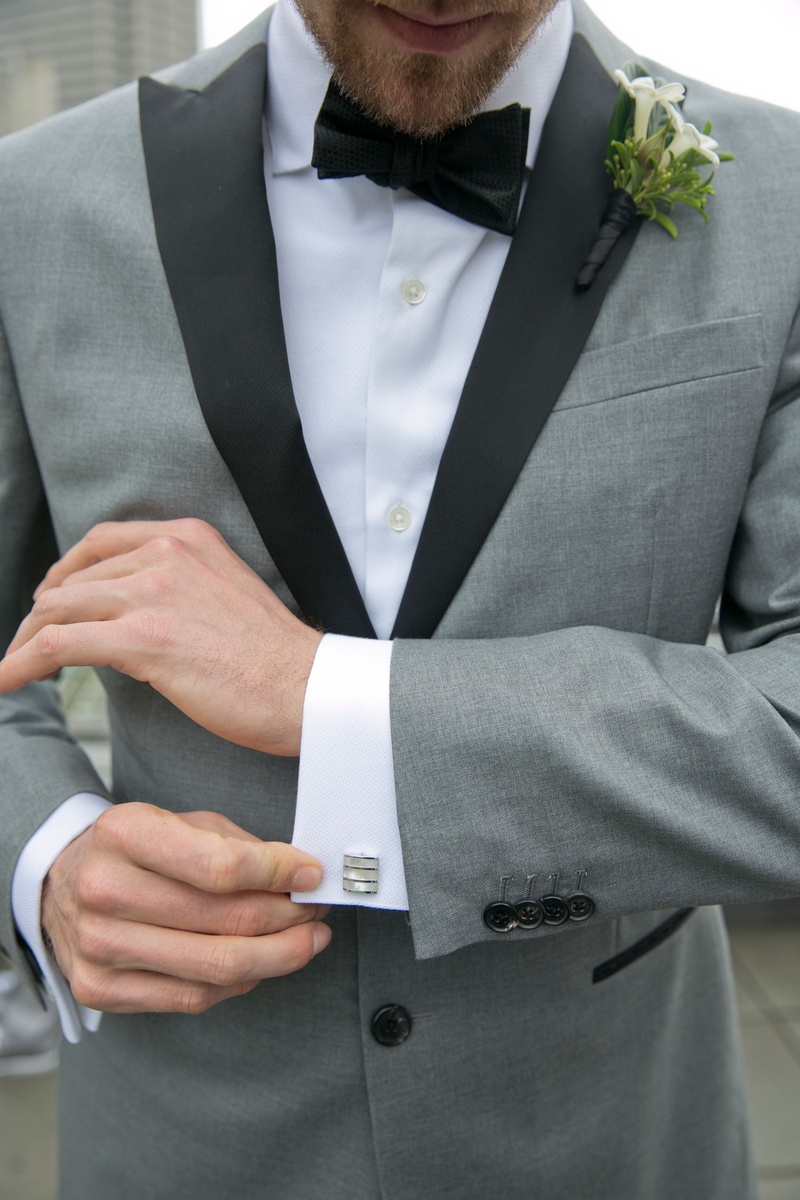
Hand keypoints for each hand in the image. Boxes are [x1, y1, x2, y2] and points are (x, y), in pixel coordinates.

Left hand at [0, 519, 322, 755]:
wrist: (308, 688)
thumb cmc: (274, 658)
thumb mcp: (225, 594)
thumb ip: (180, 587)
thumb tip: (132, 615)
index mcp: (187, 537)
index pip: (101, 543)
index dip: (64, 573)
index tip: (51, 600)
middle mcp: (166, 552)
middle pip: (73, 579)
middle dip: (41, 615)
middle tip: (28, 647)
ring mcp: (153, 593)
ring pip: (58, 608)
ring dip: (25, 642)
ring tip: (12, 669)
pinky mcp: (144, 638)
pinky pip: (58, 645)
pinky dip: (20, 663)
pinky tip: (4, 681)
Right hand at [42, 803, 331, 1013]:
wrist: (62, 881)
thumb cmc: (136, 847)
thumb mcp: (181, 820)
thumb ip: (237, 845)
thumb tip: (300, 876)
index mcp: (124, 833)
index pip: (220, 866)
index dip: (279, 873)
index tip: (312, 874)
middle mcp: (104, 890)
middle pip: (224, 922)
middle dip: (289, 919)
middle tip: (318, 912)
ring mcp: (98, 946)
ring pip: (215, 968)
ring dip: (278, 956)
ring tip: (308, 940)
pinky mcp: (100, 989)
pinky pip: (192, 999)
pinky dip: (241, 983)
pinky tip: (264, 964)